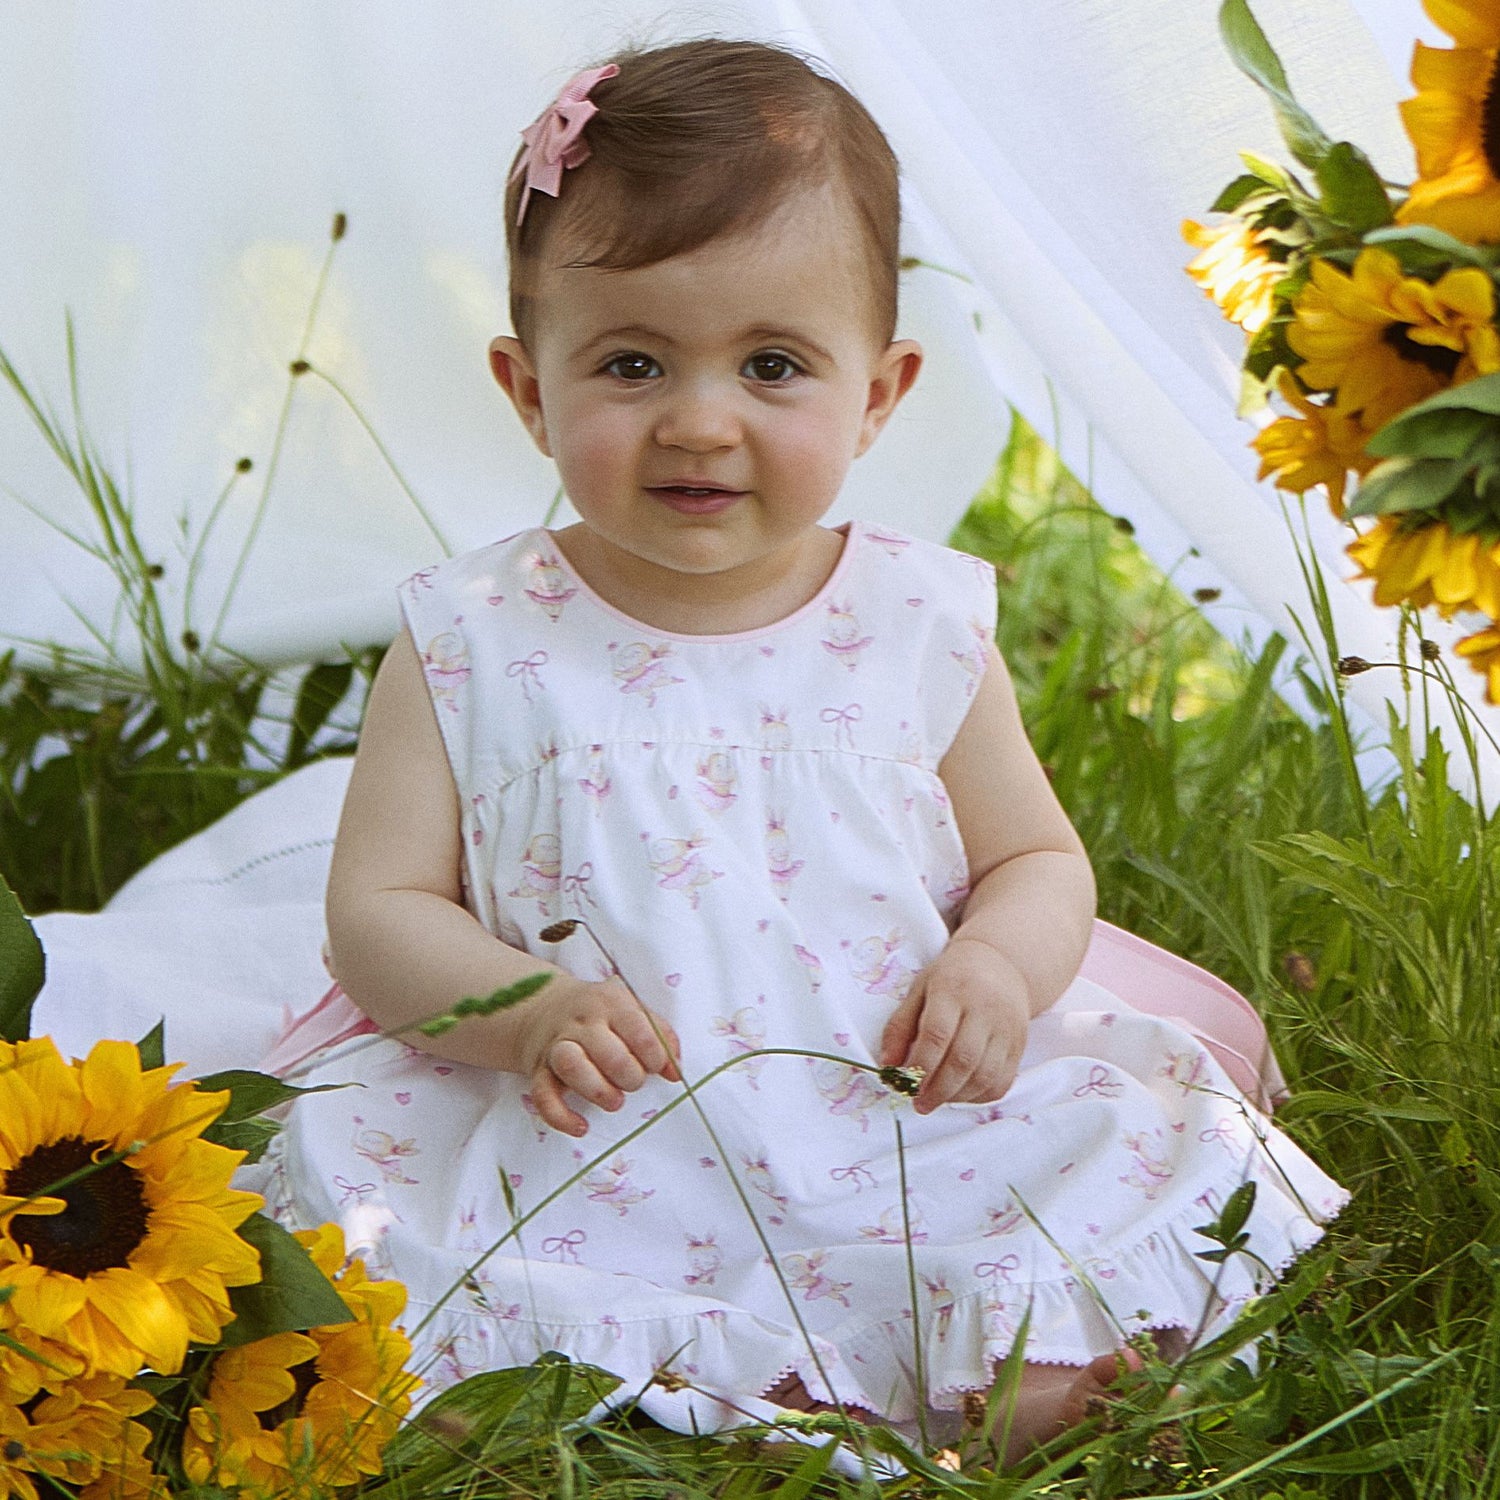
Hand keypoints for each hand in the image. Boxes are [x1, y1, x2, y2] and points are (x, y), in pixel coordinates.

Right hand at [509, 975, 681, 1136]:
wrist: (542, 1007)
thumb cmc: (599, 1014)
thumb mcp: (630, 1009)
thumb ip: (658, 1034)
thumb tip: (675, 1072)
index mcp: (610, 1002)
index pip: (637, 1028)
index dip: (655, 1054)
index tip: (658, 1067)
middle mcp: (582, 1022)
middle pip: (607, 1050)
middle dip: (629, 1075)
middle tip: (634, 1083)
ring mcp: (557, 1045)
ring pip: (572, 1066)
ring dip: (598, 1090)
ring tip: (614, 1101)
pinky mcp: (538, 1070)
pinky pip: (543, 1096)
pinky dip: (562, 1116)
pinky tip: (582, 1126)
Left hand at [877, 937, 1029, 1113]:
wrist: (1001, 963)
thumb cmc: (953, 977)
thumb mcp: (920, 989)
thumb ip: (900, 1026)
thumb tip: (888, 1065)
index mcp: (953, 990)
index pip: (937, 1034)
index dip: (920, 1065)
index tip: (906, 1084)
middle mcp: (985, 1008)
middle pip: (963, 1059)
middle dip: (938, 1089)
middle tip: (920, 1103)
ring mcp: (1007, 1028)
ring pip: (985, 1074)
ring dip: (958, 1096)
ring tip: (937, 1100)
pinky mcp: (1020, 1044)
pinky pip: (1003, 1080)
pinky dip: (980, 1096)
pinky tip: (961, 1095)